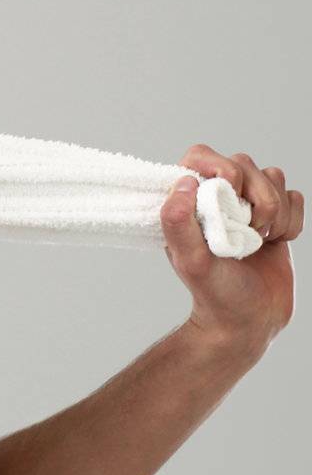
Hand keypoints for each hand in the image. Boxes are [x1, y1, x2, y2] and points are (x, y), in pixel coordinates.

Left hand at [161, 143, 300, 350]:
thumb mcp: (190, 261)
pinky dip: (291, 222)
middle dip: (255, 198)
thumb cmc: (215, 294)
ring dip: (274, 214)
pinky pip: (295, 197)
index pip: (200, 155)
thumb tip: (184, 182)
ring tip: (258, 242)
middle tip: (246, 233)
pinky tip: (275, 244)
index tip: (230, 196)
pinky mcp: (275, 216)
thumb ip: (178, 223)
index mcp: (188, 202)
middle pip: (245, 162)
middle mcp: (216, 197)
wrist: (250, 320)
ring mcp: (247, 205)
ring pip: (274, 177)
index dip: (221, 167)